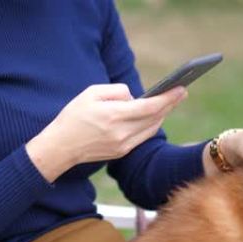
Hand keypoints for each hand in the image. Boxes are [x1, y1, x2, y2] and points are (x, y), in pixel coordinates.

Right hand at [27, 84, 186, 181]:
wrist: (61, 147)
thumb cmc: (73, 116)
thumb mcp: (91, 93)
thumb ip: (116, 91)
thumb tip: (134, 97)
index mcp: (113, 115)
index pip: (149, 106)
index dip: (168, 98)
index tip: (181, 88)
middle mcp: (121, 132)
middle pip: (155, 118)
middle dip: (170, 104)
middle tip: (181, 92)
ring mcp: (122, 145)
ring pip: (151, 128)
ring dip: (162, 115)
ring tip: (169, 102)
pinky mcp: (121, 152)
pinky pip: (142, 136)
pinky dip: (150, 125)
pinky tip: (154, 116)